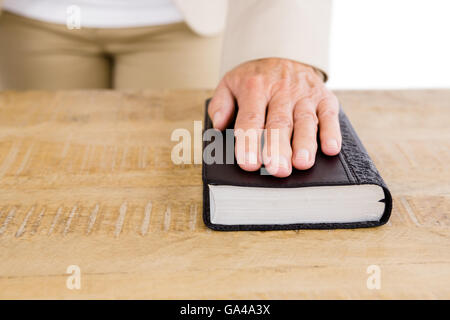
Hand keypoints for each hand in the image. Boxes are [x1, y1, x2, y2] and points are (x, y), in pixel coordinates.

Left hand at [208, 58, 340, 177]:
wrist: (284, 51)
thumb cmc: (255, 77)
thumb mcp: (230, 82)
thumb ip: (220, 104)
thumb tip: (217, 125)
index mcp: (255, 87)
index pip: (251, 118)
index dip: (249, 142)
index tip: (249, 163)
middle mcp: (281, 90)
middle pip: (279, 123)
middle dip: (278, 148)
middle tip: (277, 170)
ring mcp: (305, 94)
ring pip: (305, 121)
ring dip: (305, 144)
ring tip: (302, 163)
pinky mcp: (324, 97)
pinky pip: (330, 115)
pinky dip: (332, 132)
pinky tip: (331, 149)